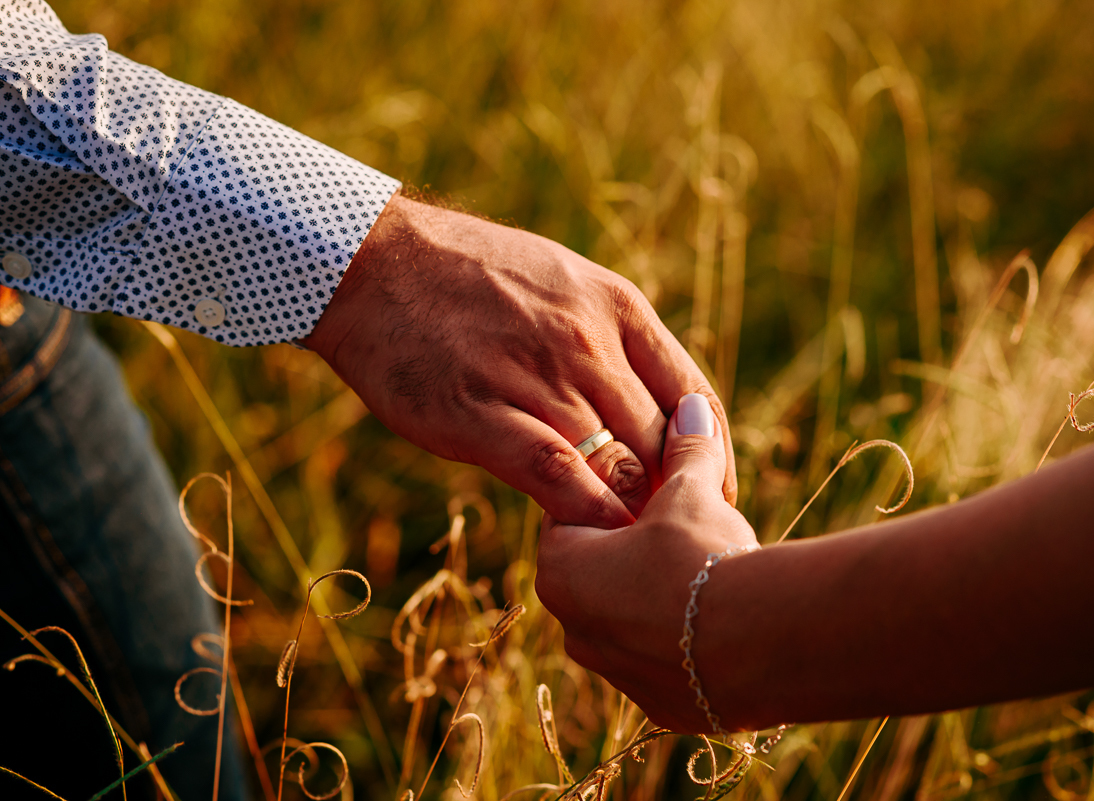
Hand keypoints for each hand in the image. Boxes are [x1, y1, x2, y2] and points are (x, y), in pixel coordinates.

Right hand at [304, 190, 735, 527]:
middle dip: (674, 494)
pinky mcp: (482, 413)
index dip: (712, 454)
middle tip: (676, 536)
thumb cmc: (469, 276)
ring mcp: (537, 376)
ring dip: (631, 512)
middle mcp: (588, 342)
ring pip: (614, 462)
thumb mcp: (562, 281)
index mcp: (617, 307)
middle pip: (660, 439)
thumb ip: (611, 337)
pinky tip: (594, 539)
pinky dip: (584, 511)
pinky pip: (555, 473)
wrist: (375, 265)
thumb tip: (648, 397)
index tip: (715, 493)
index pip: (693, 394)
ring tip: (636, 551)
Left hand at [536, 394, 758, 731]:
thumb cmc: (703, 556)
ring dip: (661, 597)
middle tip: (681, 526)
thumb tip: (690, 407)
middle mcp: (577, 630)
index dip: (610, 495)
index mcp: (562, 572)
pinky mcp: (664, 705)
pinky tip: (726, 619)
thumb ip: (684, 450)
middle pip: (599, 573)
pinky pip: (668, 662)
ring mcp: (619, 674)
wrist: (761, 643)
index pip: (571, 517)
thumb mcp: (690, 492)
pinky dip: (689, 641)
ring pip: (633, 622)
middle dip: (634, 549)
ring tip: (711, 572)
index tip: (644, 484)